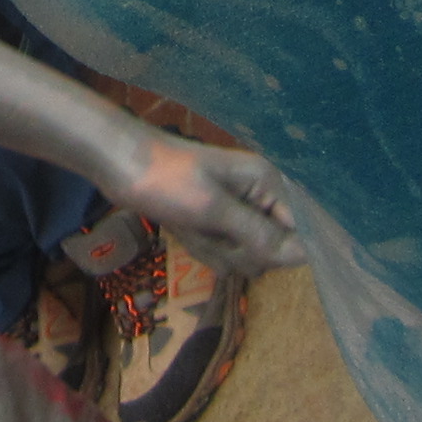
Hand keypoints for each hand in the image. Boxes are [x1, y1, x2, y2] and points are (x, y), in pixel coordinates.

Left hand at [117, 136, 307, 278]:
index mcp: (269, 183)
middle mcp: (261, 197)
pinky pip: (224, 253)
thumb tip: (303, 256)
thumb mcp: (212, 209)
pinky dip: (203, 247)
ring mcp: (238, 212)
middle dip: (238, 250)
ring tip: (192, 224)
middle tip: (209, 228)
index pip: (300, 233)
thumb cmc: (166, 179)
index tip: (241, 244)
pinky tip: (185, 229)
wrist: (119, 164)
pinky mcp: (218, 223)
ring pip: (247, 257)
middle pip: (274, 251)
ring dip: (217, 250)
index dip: (277, 250)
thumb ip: (258, 235)